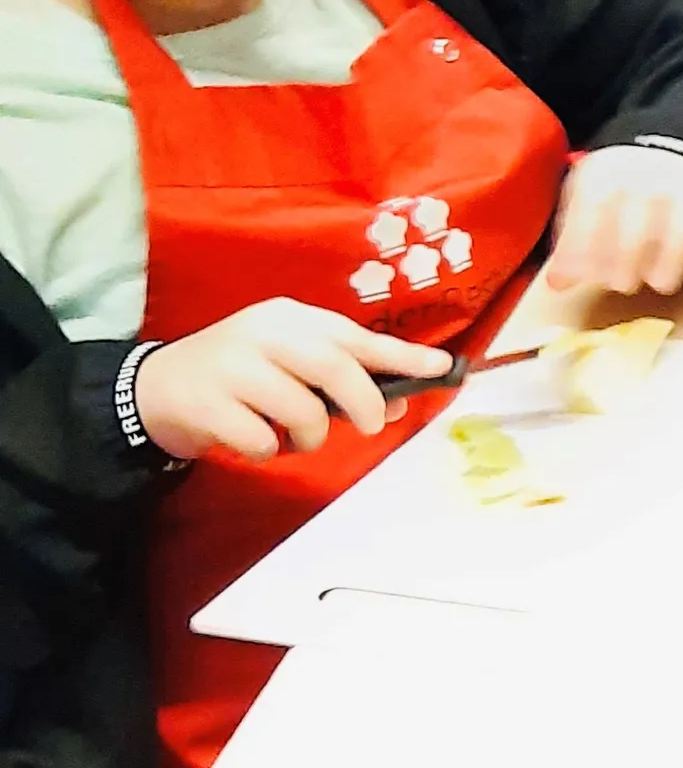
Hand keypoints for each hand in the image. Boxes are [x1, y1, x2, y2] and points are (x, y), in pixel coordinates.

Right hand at [133, 300, 449, 460]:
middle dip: (363, 400)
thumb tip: (395, 401)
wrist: (156, 388)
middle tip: (372, 426)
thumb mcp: (288, 360)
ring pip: (298, 408)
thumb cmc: (239, 374)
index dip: (400, 355)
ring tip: (299, 438)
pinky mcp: (205, 404)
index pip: (355, 335)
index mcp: (290, 317)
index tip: (441, 369)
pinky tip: (258, 442)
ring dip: (311, 435)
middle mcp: (262, 333)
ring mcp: (230, 366)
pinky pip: (259, 439)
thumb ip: (337, 375)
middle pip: (332, 366)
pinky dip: (269, 450)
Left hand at [547, 147, 682, 295]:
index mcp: (608, 173)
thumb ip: (570, 239)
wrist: (674, 151)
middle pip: (636, 233)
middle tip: (622, 282)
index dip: (584, 253)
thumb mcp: (586, 200)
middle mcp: (652, 177)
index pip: (591, 216)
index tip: (587, 275)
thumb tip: (557, 281)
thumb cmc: (622, 188)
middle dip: (624, 270)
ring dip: (669, 266)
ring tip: (659, 278)